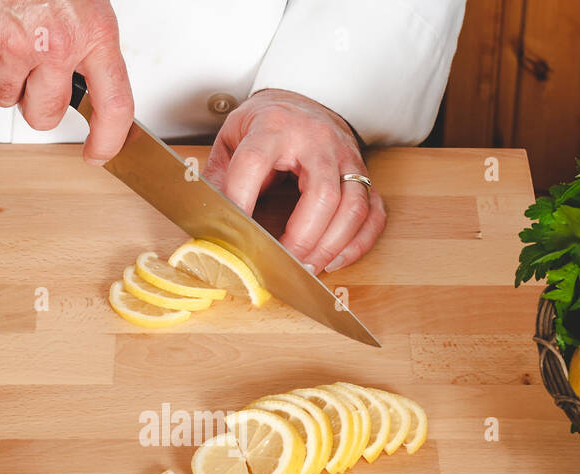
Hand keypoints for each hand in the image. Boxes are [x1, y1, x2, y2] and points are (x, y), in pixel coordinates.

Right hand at [0, 0, 133, 163]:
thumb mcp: (86, 6)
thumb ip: (89, 47)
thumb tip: (88, 87)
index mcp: (94, 33)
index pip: (114, 104)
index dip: (108, 139)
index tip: (99, 153)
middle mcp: (56, 43)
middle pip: (46, 115)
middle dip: (38, 107)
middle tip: (35, 82)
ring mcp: (13, 43)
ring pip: (4, 97)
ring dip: (4, 80)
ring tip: (9, 44)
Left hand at [204, 89, 386, 272]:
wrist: (303, 100)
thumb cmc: (267, 124)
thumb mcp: (233, 137)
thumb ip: (219, 175)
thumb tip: (206, 219)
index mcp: (275, 126)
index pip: (256, 163)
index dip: (241, 199)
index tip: (232, 233)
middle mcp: (318, 140)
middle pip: (322, 195)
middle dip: (302, 238)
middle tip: (282, 263)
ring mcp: (346, 157)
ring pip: (353, 208)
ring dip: (331, 246)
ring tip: (307, 268)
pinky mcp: (363, 173)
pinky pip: (373, 213)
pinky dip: (358, 242)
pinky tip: (335, 259)